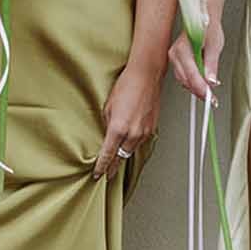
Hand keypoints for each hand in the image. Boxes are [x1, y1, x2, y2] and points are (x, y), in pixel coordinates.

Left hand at [93, 64, 160, 178]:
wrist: (146, 76)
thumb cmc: (127, 85)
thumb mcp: (108, 106)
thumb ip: (107, 124)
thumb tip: (108, 133)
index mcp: (119, 128)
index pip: (108, 155)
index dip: (102, 167)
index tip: (98, 174)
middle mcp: (133, 133)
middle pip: (121, 157)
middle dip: (114, 165)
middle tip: (108, 173)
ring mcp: (144, 132)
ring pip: (132, 150)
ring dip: (124, 154)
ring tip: (118, 159)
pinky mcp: (152, 128)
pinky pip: (141, 142)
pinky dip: (134, 144)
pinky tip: (130, 144)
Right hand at [168, 14, 223, 99]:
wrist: (203, 18)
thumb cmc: (208, 27)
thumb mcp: (215, 45)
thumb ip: (212, 64)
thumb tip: (211, 81)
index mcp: (182, 49)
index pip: (191, 75)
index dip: (201, 89)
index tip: (210, 98)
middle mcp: (175, 54)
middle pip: (185, 80)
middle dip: (199, 91)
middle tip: (212, 100)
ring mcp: (175, 58)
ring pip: (184, 81)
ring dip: (197, 88)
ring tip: (210, 94)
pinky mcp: (178, 61)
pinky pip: (185, 76)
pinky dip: (194, 83)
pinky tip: (204, 85)